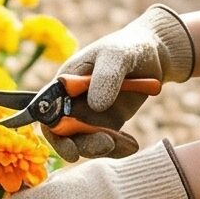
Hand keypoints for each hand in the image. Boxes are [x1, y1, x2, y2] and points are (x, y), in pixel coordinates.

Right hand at [51, 4, 194, 160]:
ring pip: (85, 142)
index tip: (71, 150)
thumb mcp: (117, 55)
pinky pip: (106, 143)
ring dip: (102, 148)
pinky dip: (117, 149)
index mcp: (64, 83)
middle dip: (82, 145)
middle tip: (107, 144)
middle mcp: (72, 101)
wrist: (152, 55)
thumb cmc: (128, 48)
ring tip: (128, 143)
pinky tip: (132, 145)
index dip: (54, 133)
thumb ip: (105, 76)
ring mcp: (89, 114)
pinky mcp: (107, 124)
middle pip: (64, 134)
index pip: (47, 112)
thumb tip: (95, 106)